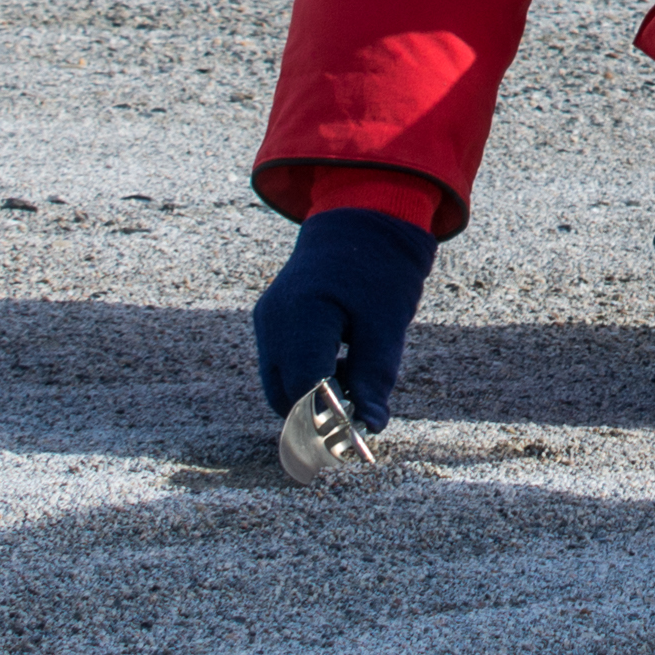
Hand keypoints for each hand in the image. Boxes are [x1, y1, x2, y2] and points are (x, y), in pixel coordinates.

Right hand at [251, 208, 439, 421]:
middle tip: (359, 418)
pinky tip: (342, 366)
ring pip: (280, 384)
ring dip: (312, 397)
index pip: (303, 389)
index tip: (357, 437)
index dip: (327, 420)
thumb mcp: (387, 323)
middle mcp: (273, 320)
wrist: (365, 216)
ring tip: (355, 385)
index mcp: (301, 315)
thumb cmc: (380, 266)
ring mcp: (268, 319)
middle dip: (317, 415)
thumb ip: (375, 377)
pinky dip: (307, 377)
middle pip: (284, 394)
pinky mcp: (272, 320)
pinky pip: (282, 365)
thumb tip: (370, 426)